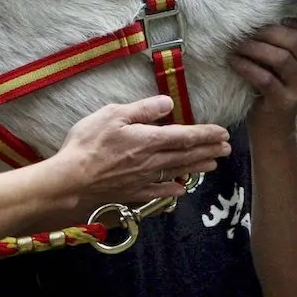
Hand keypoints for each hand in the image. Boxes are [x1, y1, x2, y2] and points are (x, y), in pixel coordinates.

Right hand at [41, 95, 230, 211]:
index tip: (223, 133)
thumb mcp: (113, 115)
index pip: (186, 136)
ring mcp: (143, 180)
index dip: (206, 134)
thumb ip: (143, 109)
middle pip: (187, 155)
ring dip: (198, 167)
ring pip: (177, 172)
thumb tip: (168, 103)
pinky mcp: (132, 193)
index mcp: (150, 140)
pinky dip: (173, 188)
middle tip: (226, 148)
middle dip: (209, 150)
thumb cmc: (88, 144)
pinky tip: (181, 188)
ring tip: (213, 164)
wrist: (70, 181)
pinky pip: (158, 191)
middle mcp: (152, 161)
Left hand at [229, 20, 296, 135]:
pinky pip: (265, 78)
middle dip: (268, 32)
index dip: (295, 21)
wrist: (274, 126)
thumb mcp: (286, 62)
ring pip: (281, 58)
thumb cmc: (276, 85)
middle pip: (295, 41)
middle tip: (247, 31)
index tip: (276, 17)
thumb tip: (263, 11)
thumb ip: (285, 41)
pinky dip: (246, 66)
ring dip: (255, 48)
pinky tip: (234, 61)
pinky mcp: (284, 102)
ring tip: (237, 45)